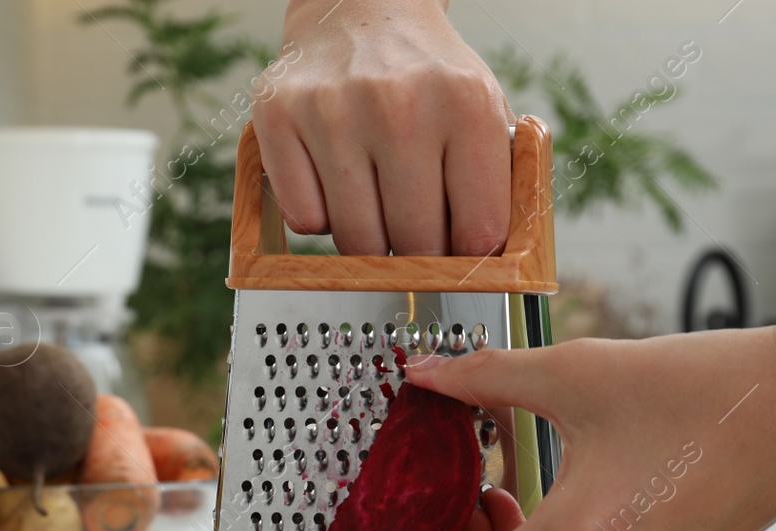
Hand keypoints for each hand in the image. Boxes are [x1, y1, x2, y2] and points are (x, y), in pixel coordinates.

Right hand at [254, 0, 513, 255]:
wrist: (362, 10)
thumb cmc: (425, 76)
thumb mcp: (483, 111)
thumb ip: (497, 182)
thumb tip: (487, 261)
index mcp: (465, 103)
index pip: (477, 231)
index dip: (469, 253)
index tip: (459, 248)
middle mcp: (398, 104)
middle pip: (414, 242)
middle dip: (417, 251)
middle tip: (414, 229)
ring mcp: (332, 110)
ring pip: (355, 239)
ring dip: (368, 239)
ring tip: (375, 202)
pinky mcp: (278, 117)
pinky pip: (304, 220)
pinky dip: (320, 217)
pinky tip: (333, 183)